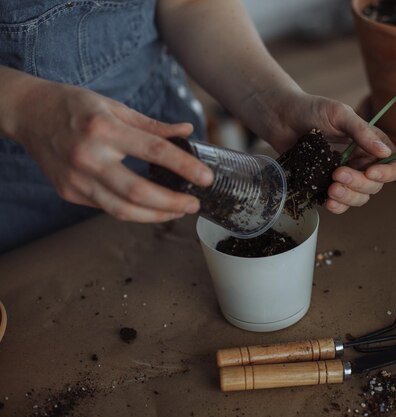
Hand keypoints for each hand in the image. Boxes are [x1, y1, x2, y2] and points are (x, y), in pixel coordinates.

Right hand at [14, 82, 212, 221]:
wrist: (29, 114)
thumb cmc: (75, 107)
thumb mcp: (115, 107)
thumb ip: (153, 125)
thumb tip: (187, 131)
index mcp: (104, 128)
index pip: (154, 151)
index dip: (185, 167)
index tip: (206, 178)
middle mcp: (88, 156)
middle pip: (138, 191)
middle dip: (172, 203)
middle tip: (194, 204)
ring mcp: (76, 178)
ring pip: (122, 210)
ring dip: (155, 216)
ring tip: (177, 212)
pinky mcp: (68, 192)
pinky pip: (107, 208)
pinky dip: (133, 211)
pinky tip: (150, 208)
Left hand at [265, 92, 395, 213]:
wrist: (281, 117)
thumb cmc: (311, 109)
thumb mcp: (339, 114)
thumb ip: (361, 132)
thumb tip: (386, 152)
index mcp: (371, 143)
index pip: (395, 164)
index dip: (389, 173)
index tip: (371, 173)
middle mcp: (361, 161)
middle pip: (375, 185)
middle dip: (359, 184)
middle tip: (338, 174)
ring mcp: (345, 175)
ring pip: (360, 197)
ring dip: (349, 197)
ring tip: (331, 189)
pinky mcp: (326, 185)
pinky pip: (340, 203)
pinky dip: (338, 206)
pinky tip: (327, 202)